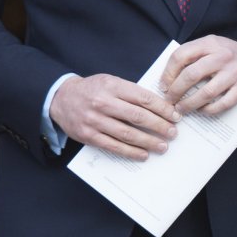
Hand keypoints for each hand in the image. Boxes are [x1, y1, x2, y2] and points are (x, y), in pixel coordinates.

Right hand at [50, 73, 178, 160]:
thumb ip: (131, 92)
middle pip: (138, 117)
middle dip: (159, 126)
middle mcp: (103, 102)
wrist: (61, 98)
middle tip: (173, 132)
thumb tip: (160, 107)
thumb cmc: (92, 90)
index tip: (175, 116)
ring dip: (148, 141)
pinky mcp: (89, 135)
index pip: (143, 98)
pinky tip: (143, 154)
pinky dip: (131, 152)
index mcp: (112, 86)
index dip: (162, 108)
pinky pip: (114, 146)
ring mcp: (95, 120)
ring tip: (163, 146)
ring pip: (127, 134)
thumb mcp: (111, 82)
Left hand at [161, 36, 236, 115]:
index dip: (168, 73)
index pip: (181, 55)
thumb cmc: (230, 56)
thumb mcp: (212, 46)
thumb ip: (194, 56)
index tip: (163, 85)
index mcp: (210, 43)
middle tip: (169, 101)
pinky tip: (201, 111)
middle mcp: (223, 56)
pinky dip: (209, 110)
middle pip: (191, 75)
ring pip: (206, 92)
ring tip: (181, 109)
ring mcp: (235, 72)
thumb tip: (169, 78)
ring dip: (189, 104)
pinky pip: (222, 104)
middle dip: (176, 91)